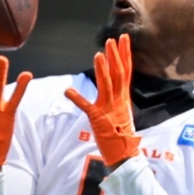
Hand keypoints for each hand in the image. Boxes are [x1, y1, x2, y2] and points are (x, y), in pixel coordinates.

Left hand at [63, 33, 141, 167]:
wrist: (124, 155)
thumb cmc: (121, 135)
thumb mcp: (122, 113)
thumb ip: (117, 98)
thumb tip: (116, 88)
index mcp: (124, 98)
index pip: (126, 71)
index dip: (125, 54)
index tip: (124, 39)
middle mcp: (118, 100)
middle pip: (118, 74)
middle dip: (115, 56)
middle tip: (111, 40)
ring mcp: (109, 109)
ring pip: (106, 85)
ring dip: (102, 70)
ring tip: (98, 54)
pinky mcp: (98, 120)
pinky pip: (86, 107)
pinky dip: (77, 99)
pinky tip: (68, 91)